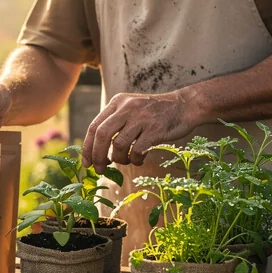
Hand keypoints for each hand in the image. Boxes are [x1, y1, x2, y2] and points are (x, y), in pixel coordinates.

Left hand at [81, 91, 199, 172]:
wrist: (184, 106)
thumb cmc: (155, 112)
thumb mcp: (131, 108)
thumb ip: (114, 122)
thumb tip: (96, 150)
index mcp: (117, 102)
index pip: (94, 127)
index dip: (87, 147)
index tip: (86, 163)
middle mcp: (127, 108)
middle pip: (102, 135)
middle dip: (98, 156)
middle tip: (99, 169)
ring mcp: (141, 118)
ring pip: (119, 145)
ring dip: (119, 159)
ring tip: (126, 160)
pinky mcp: (155, 130)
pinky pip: (137, 151)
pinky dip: (135, 160)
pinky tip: (139, 159)